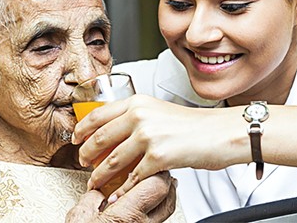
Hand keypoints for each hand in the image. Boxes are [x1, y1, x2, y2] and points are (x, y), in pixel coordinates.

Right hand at [66, 171, 175, 222]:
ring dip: (165, 194)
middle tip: (158, 168)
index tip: (150, 160)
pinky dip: (157, 208)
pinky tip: (146, 203)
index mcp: (128, 215)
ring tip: (156, 182)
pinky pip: (157, 221)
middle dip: (166, 179)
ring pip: (167, 211)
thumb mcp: (80, 216)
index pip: (157, 185)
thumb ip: (92, 198)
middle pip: (169, 197)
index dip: (156, 169)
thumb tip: (97, 190)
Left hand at [72, 94, 244, 199]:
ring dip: (100, 175)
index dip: (81, 129)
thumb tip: (113, 131)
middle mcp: (139, 116)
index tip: (76, 139)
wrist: (221, 132)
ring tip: (95, 181)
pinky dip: (122, 189)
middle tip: (83, 163)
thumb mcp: (157, 110)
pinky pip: (133, 177)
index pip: (97, 115)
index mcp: (137, 102)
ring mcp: (148, 136)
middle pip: (99, 138)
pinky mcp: (159, 157)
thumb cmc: (192, 124)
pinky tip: (118, 194)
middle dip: (86, 154)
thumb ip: (134, 117)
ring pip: (112, 160)